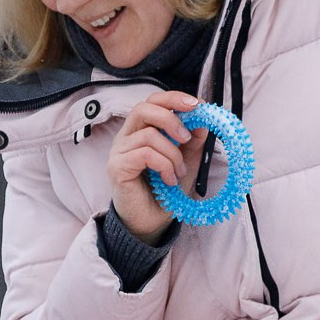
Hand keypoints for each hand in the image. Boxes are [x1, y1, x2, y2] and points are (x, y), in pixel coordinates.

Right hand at [107, 92, 205, 242]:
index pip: (152, 101)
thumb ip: (192, 139)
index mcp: (140, 130)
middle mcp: (126, 137)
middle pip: (143, 108)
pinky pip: (145, 154)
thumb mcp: (186, 160)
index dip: (173, 98)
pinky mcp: (117, 167)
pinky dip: (164, 165)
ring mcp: (118, 152)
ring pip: (149, 135)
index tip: (196, 105)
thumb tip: (203, 118)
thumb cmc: (165, 190)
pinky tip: (168, 180)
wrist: (153, 221)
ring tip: (178, 171)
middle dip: (171, 118)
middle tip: (187, 137)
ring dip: (172, 154)